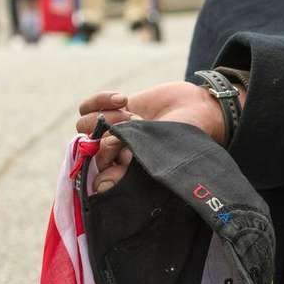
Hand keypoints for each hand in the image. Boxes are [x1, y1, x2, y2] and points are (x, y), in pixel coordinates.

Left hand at [76, 83, 231, 191]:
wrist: (198, 108)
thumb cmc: (185, 137)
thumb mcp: (159, 155)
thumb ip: (128, 170)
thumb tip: (99, 185)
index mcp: (125, 170)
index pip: (97, 169)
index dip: (105, 157)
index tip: (125, 149)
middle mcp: (116, 152)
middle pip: (89, 145)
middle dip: (109, 134)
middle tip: (134, 125)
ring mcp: (112, 129)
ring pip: (84, 125)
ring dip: (106, 116)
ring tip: (131, 112)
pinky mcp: (113, 108)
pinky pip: (88, 106)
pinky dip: (100, 100)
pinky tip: (123, 98)